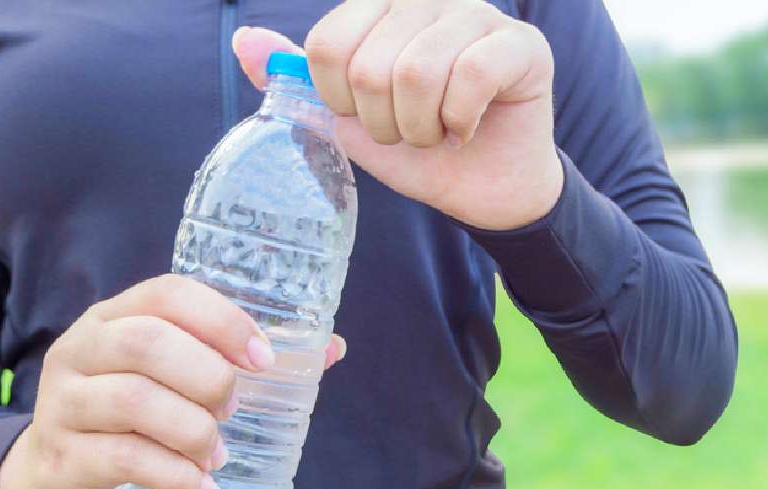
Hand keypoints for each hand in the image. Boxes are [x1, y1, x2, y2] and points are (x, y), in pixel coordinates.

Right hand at [0, 275, 346, 488]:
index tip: (263, 359)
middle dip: (208, 377)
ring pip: (133, 401)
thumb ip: (244, 360)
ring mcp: (64, 404)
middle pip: (146, 343)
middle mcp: (82, 349)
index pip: (167, 294)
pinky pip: (123, 459)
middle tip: (235, 409)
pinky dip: (175, 475)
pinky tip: (204, 487)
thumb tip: (332, 348)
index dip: (222, 321)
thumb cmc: (135, 416)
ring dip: (194, 430)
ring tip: (218, 453)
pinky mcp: (62, 458)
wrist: (57, 477)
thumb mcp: (175, 378)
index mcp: (116, 316)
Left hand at [232, 0, 563, 230]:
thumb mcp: (349, 121)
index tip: (368, 117)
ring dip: (422, 127)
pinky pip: (470, 76)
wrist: (486, 192)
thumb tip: (245, 42)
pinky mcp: (522, 45)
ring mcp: (480, 16)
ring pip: (419, 71)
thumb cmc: (420, 152)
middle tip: (410, 133)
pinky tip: (466, 129)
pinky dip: (459, 121)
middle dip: (385, 123)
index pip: (328, 45)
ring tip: (437, 134)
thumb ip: (300, 81)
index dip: (340, 100)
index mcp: (383, 6)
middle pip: (370, 64)